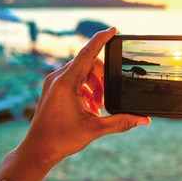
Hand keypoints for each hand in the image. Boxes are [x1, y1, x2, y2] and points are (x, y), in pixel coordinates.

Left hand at [15, 27, 149, 166]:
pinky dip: (86, 89)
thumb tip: (144, 120)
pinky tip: (90, 107)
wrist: (37, 150)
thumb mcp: (95, 129)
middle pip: (88, 64)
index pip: (88, 52)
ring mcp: (54, 83)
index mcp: (66, 82)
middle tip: (107, 97)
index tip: (114, 29)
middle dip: (102, 77)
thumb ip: (121, 122)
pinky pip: (74, 80)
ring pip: (82, 72)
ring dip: (95, 85)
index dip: (101, 39)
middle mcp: (58, 78)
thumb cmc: (61, 139)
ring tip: (98, 106)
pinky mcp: (53, 89)